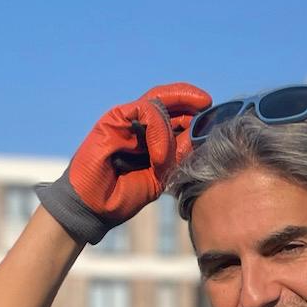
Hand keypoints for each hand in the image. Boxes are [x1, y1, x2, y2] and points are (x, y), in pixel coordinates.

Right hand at [36, 82, 211, 245]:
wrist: (94, 207)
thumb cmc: (123, 195)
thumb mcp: (160, 176)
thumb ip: (177, 156)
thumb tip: (197, 136)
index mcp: (148, 135)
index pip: (174, 113)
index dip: (193, 110)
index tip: (212, 114)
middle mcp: (136, 123)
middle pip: (167, 99)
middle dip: (189, 99)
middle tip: (206, 103)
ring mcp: (124, 119)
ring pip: (158, 104)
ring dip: (173, 125)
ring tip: (177, 150)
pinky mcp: (113, 119)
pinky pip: (144, 111)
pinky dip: (158, 131)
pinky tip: (160, 156)